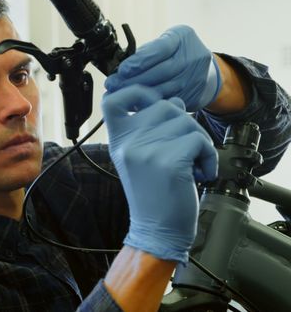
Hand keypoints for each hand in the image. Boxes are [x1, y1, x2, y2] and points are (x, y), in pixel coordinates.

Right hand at [101, 85, 217, 262]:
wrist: (157, 230)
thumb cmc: (153, 195)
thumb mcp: (137, 157)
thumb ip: (146, 128)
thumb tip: (172, 102)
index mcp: (118, 140)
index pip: (114, 99)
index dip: (136, 92)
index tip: (150, 104)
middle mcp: (128, 142)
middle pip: (166, 106)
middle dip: (184, 124)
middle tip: (181, 150)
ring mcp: (146, 151)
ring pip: (187, 121)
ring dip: (198, 142)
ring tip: (189, 164)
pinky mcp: (168, 162)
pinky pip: (199, 141)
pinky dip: (208, 156)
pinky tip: (199, 173)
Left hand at [105, 25, 221, 111]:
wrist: (206, 71)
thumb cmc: (175, 54)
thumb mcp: (164, 43)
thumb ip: (146, 52)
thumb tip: (119, 69)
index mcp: (182, 36)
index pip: (161, 48)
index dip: (140, 60)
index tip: (122, 69)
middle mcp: (192, 56)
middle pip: (161, 71)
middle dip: (133, 79)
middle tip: (112, 84)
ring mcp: (194, 78)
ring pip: (163, 88)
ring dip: (137, 93)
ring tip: (117, 94)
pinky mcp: (192, 96)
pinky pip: (166, 101)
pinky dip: (147, 103)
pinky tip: (132, 103)